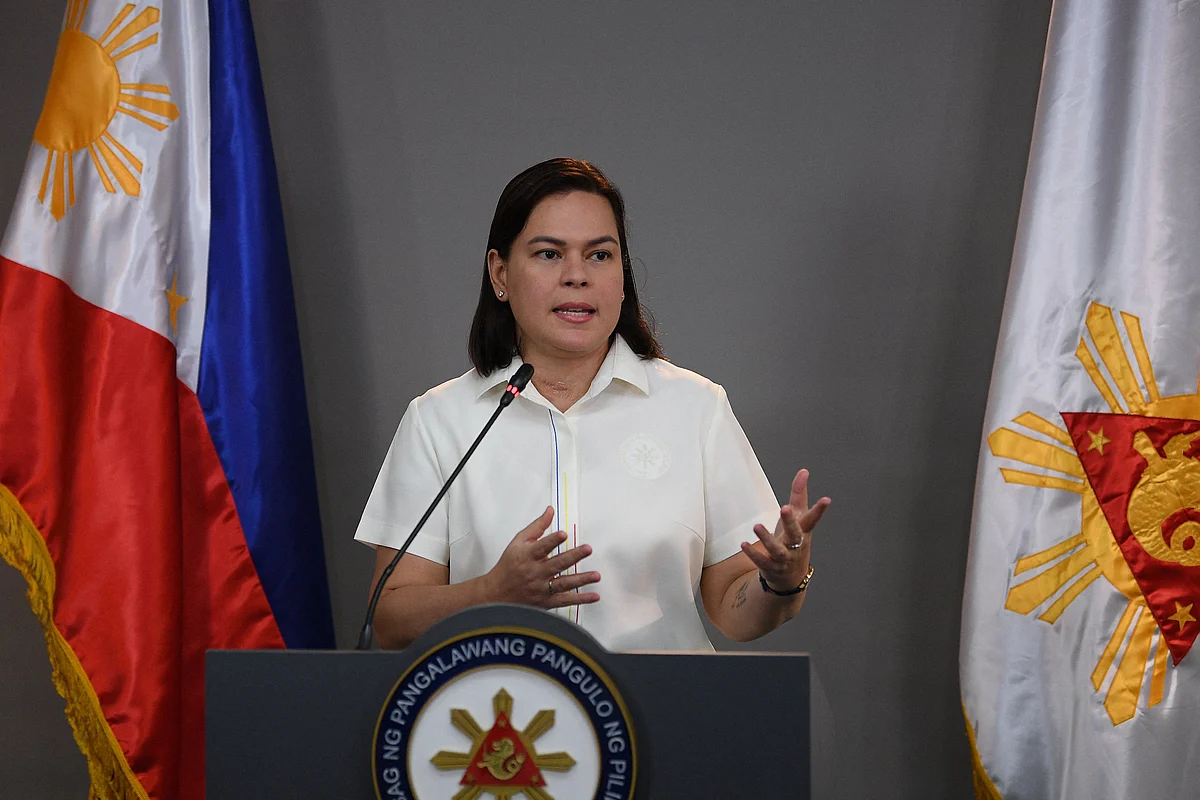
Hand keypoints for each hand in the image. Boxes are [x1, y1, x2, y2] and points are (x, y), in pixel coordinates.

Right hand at [484, 506, 600, 607]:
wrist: (496, 594)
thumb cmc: (509, 565)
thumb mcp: (518, 542)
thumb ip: (537, 527)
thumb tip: (550, 511)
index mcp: (527, 556)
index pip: (541, 547)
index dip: (552, 540)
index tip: (563, 534)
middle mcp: (535, 572)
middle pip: (556, 564)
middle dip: (573, 556)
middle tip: (587, 549)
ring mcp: (541, 589)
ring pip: (563, 584)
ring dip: (581, 580)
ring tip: (596, 575)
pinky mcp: (545, 602)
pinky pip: (565, 601)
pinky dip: (580, 599)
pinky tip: (594, 596)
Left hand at [740, 469, 830, 591]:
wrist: (791, 577)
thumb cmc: (794, 541)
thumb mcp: (798, 518)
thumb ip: (799, 494)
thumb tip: (803, 471)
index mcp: (803, 531)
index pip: (812, 519)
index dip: (820, 510)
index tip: (826, 500)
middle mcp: (795, 545)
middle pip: (795, 533)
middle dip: (790, 521)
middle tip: (785, 508)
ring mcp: (784, 558)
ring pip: (777, 549)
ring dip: (767, 538)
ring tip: (757, 526)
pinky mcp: (771, 567)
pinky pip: (762, 561)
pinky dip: (753, 553)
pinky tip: (744, 544)